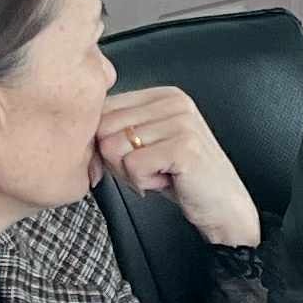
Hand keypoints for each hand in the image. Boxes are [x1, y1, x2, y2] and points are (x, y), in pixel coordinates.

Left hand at [99, 85, 259, 246]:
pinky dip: (143, 183)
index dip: (106, 143)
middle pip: (104, 129)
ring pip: (114, 148)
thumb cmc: (181, 178)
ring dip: (131, 173)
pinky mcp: (183, 147)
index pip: (104, 109)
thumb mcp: (149, 144)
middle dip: (117, 160)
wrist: (224, 207)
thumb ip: (120, 128)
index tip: (133, 159)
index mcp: (164, 95)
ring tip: (160, 174)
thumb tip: (78, 130)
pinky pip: (132, 166)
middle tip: (148, 170)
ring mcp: (181, 122)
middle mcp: (174, 101)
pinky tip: (167, 182)